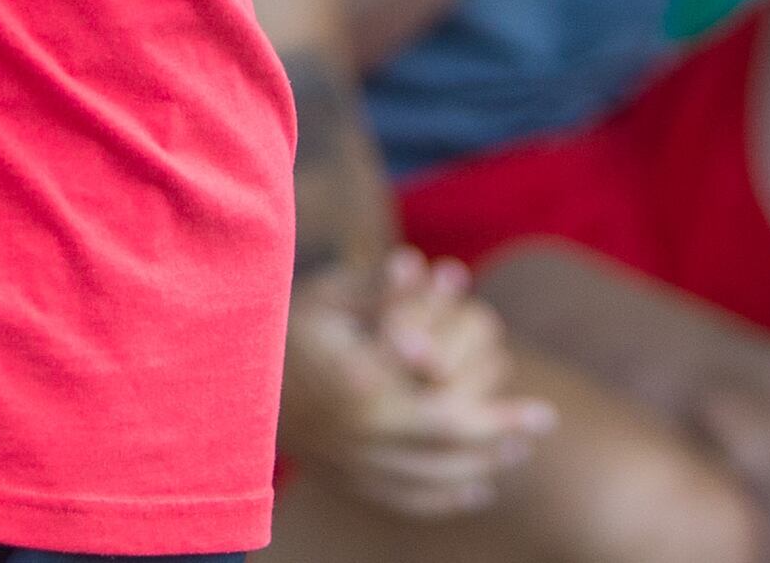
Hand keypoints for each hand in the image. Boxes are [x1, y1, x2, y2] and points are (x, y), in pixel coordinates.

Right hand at [279, 250, 549, 520]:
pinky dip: (444, 499)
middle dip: (502, 439)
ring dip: (481, 467)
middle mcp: (360, 435)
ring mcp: (350, 463)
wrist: (228, 381)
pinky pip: (404, 500)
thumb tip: (430, 269)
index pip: (451, 413)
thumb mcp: (327, 296)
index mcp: (362, 389)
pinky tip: (474, 489)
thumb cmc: (282, 326)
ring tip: (516, 450)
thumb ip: (380, 289)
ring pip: (433, 481)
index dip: (500, 416)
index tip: (541, 410)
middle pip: (450, 451)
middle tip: (541, 424)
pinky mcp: (343, 479)